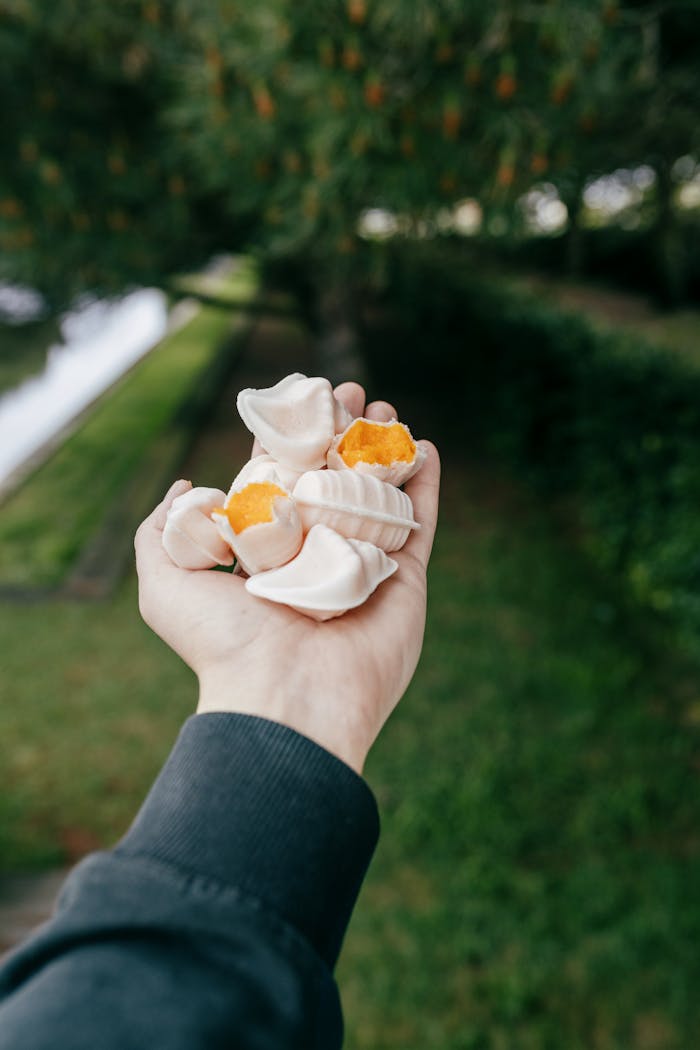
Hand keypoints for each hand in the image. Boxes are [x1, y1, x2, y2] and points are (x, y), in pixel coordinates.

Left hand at [134, 383, 439, 773]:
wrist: (285, 697)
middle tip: (351, 391)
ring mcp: (363, 564)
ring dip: (384, 448)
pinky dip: (426, 485)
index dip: (291, 434)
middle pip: (333, 476)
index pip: (281, 477)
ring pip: (378, 492)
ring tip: (386, 409)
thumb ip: (161, 530)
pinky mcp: (405, 580)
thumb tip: (185, 485)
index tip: (303, 395)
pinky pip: (420, 524)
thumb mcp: (163, 582)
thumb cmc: (222, 641)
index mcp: (266, 549)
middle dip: (342, 429)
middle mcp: (316, 552)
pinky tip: (425, 447)